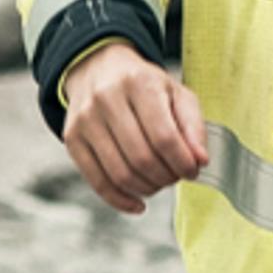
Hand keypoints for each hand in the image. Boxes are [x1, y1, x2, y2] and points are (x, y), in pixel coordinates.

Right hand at [61, 43, 209, 215]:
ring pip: (119, 174)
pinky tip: (137, 203)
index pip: (164, 137)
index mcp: (139, 83)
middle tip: (176, 177)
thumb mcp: (177, 93)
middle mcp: (107, 98)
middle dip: (166, 177)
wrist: (100, 69)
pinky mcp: (72, 139)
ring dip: (147, 189)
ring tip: (159, 183)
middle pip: (142, 158)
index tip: (193, 171)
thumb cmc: (145, 85)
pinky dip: (120, 200)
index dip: (182, 162)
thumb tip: (200, 160)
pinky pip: (96, 182)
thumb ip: (193, 126)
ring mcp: (85, 119)